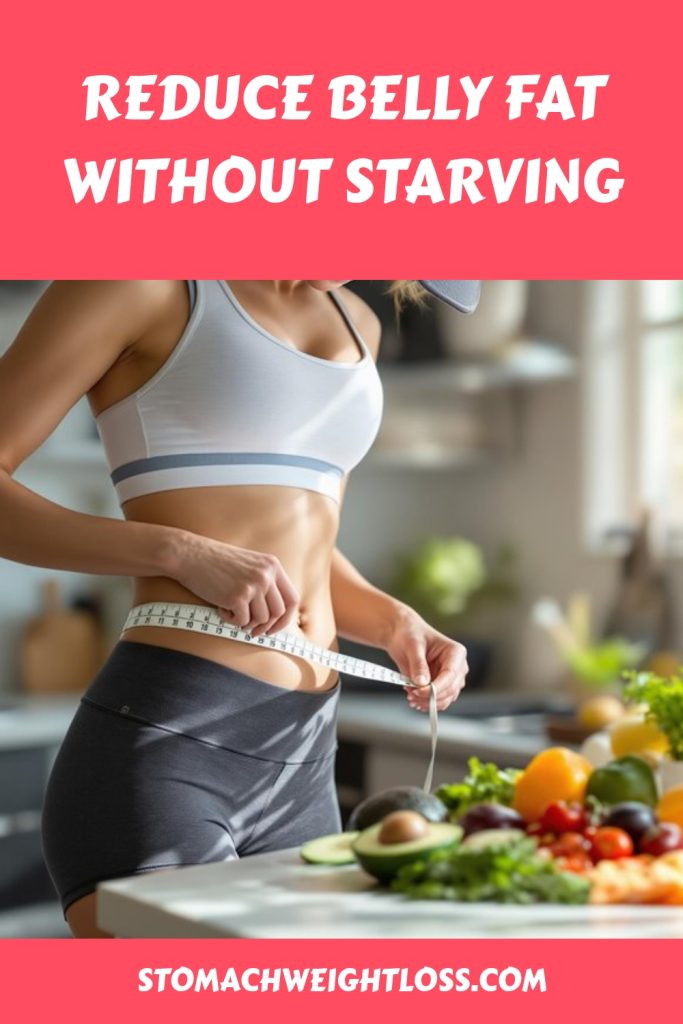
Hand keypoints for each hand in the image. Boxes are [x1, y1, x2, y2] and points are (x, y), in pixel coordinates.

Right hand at [170, 531, 299, 634]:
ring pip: (261, 620)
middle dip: (266, 627)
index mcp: (273, 566)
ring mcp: (253, 585)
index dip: (285, 619)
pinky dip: (231, 620)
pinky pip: (242, 621)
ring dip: (246, 622)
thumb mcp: (249, 565)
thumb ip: (265, 584)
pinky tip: (221, 608)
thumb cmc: (216, 563)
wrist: (190, 555)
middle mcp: (266, 575)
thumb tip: (274, 618)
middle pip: (278, 613)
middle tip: (252, 631)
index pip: (292, 599)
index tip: (273, 628)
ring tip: (231, 611)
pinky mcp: (238, 596)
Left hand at [384, 605, 467, 711]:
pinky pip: (439, 701)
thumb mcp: (412, 645)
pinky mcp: (442, 686)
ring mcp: (451, 678)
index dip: (436, 687)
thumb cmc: (410, 634)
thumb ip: (418, 664)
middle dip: (430, 696)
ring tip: (411, 697)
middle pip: (450, 690)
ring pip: (446, 699)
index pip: (451, 674)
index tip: (418, 692)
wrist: (403, 636)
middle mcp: (457, 667)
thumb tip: (422, 683)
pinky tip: (414, 699)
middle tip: (411, 695)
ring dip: (428, 702)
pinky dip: (426, 703)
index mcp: (456, 652)